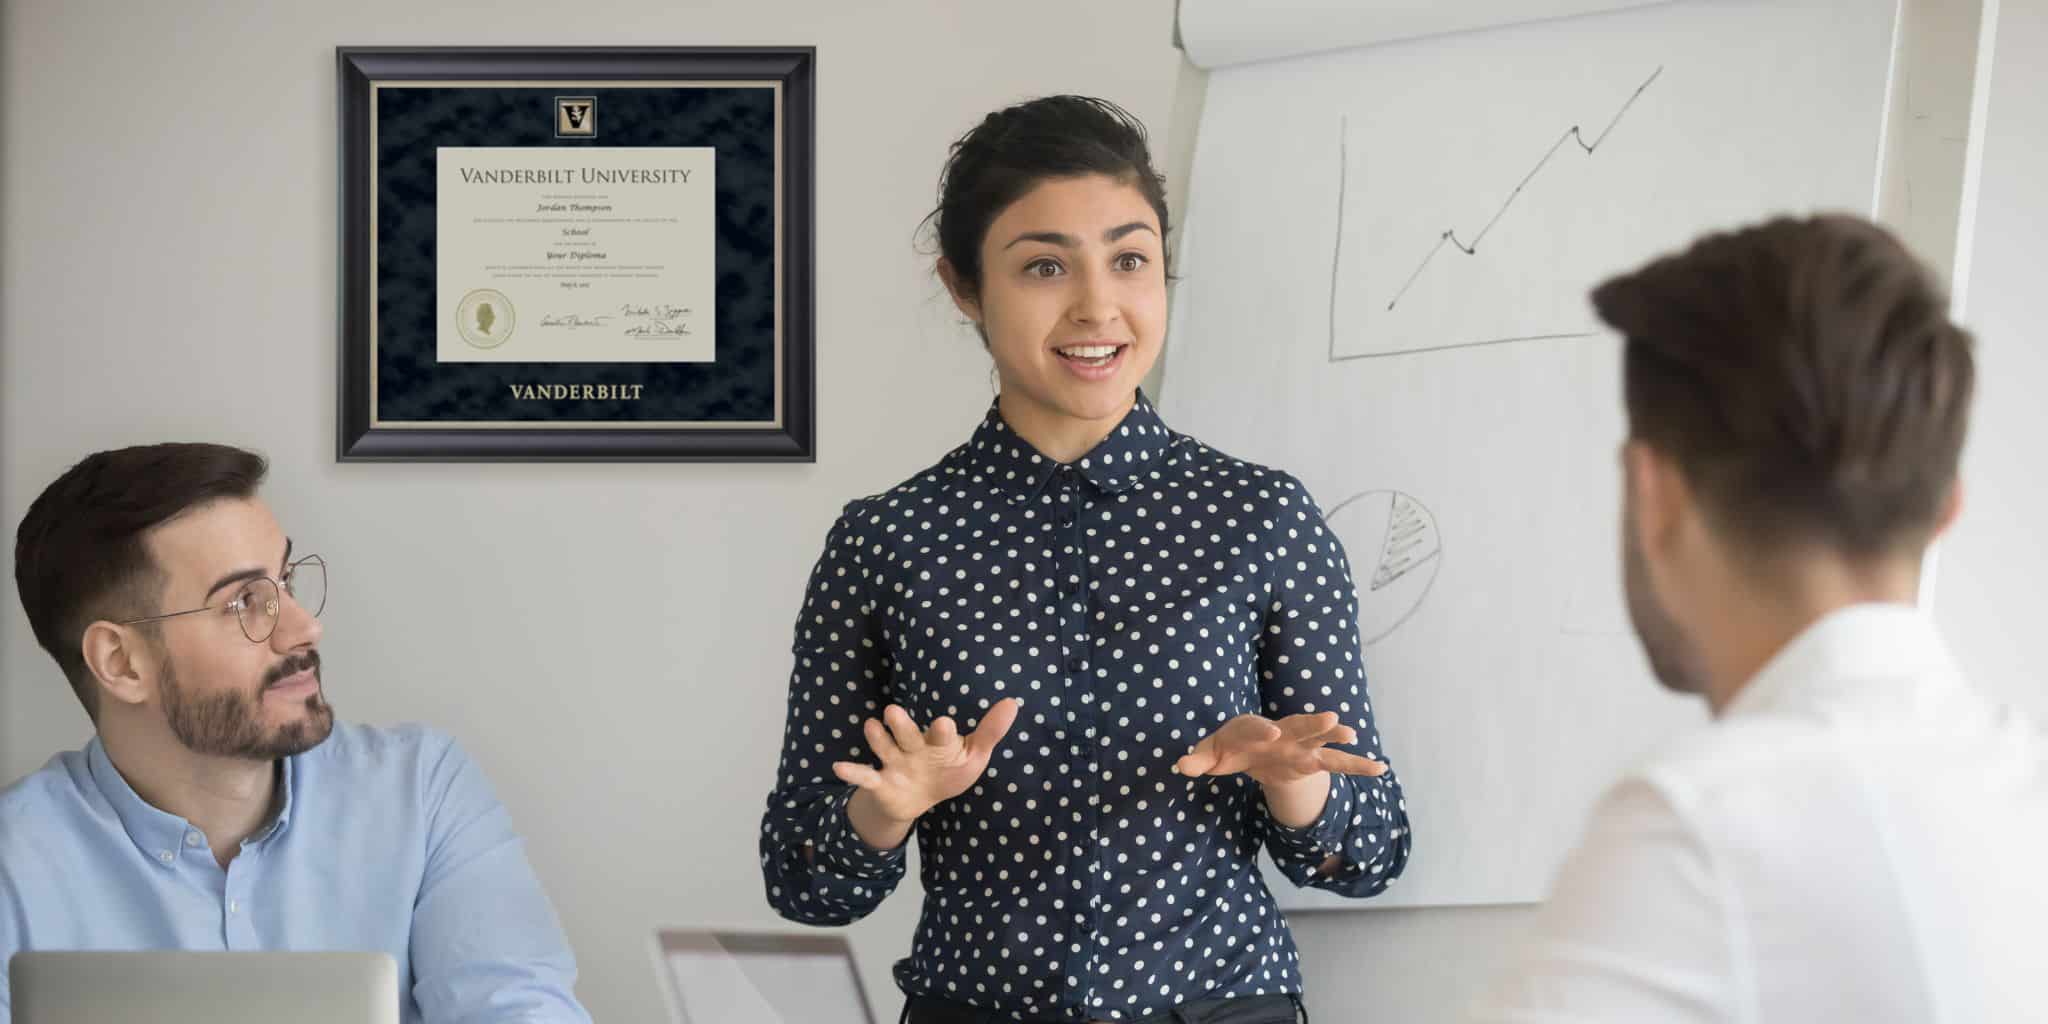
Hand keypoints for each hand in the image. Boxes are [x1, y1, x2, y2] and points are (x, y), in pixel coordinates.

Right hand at [832, 698, 1021, 825]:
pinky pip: (865, 777)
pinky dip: (853, 773)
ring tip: (870, 726)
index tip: (945, 724)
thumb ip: (989, 732)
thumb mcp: (972, 756)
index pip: (941, 735)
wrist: (918, 797)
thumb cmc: (948, 770)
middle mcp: (913, 748)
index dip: (943, 731)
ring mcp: (895, 763)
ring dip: (877, 739)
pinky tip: (839, 768)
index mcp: (937, 742)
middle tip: (894, 711)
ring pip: (885, 749)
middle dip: (902, 725)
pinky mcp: (881, 782)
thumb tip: (1012, 702)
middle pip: (907, 735)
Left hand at [1173, 711, 1385, 787]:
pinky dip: (1358, 766)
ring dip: (1335, 738)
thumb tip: (1180, 766)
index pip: (1255, 727)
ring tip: (1353, 735)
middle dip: (1311, 724)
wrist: (1249, 750)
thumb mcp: (1208, 754)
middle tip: (1331, 717)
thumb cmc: (1226, 749)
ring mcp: (1299, 747)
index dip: (1261, 729)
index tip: (1271, 731)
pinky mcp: (1311, 762)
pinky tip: (1381, 768)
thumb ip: (1197, 759)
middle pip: (1297, 725)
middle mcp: (1281, 733)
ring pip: (1320, 742)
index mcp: (1251, 727)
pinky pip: (1337, 764)